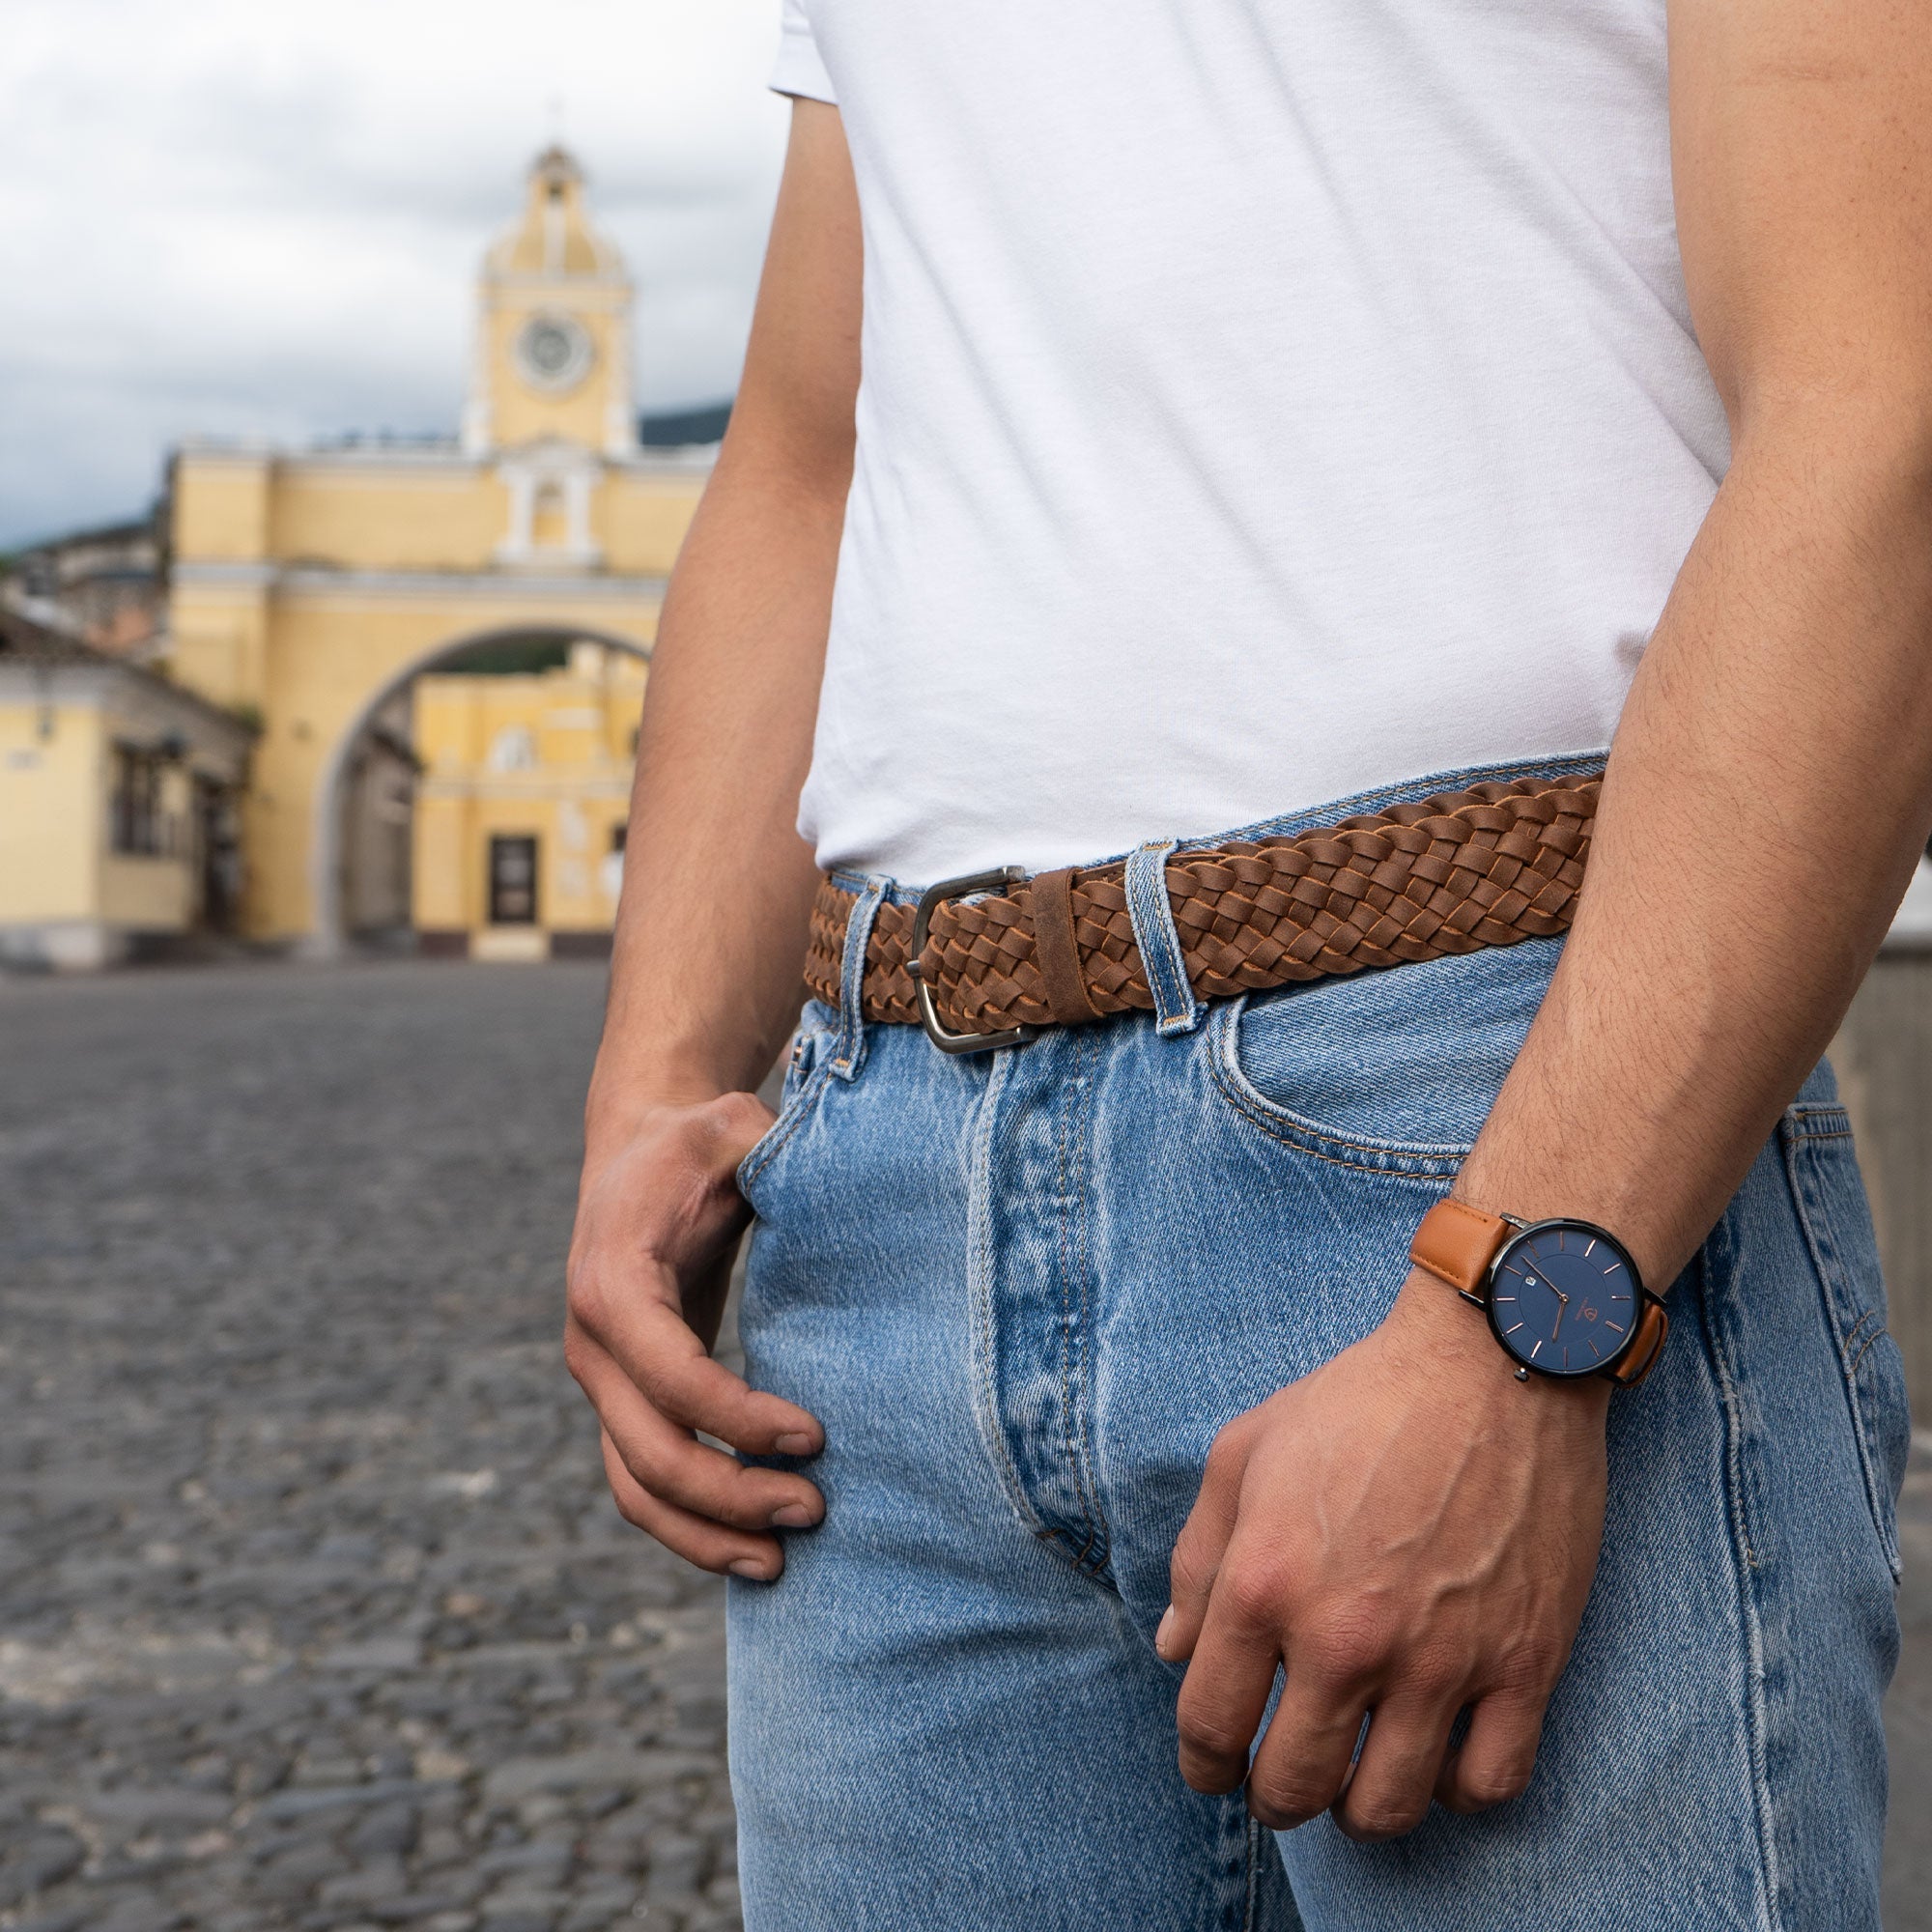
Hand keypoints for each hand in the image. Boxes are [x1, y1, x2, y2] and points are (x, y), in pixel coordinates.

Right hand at [564, 1093, 825, 1580]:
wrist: (640, 1150)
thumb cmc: (698, 1143)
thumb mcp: (734, 1129)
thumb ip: (771, 1151)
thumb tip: (832, 1179)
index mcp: (615, 1282)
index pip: (670, 1376)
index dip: (738, 1419)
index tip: (815, 1437)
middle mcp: (593, 1343)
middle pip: (649, 1453)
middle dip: (730, 1494)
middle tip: (816, 1509)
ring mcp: (601, 1380)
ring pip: (635, 1489)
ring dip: (705, 1534)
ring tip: (783, 1563)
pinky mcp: (622, 1400)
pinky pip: (641, 1484)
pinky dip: (688, 1527)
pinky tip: (752, 1550)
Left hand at [1158, 1271, 1608, 1839]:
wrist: (1496, 1364)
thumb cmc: (1359, 1400)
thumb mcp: (1244, 1453)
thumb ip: (1197, 1559)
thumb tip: (1174, 1650)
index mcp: (1263, 1581)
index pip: (1209, 1724)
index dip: (1202, 1762)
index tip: (1213, 1766)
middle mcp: (1345, 1635)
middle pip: (1292, 1785)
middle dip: (1273, 1796)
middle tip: (1280, 1780)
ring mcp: (1441, 1657)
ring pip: (1387, 1807)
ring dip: (1358, 1808)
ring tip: (1353, 1779)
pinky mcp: (1525, 1663)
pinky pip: (1487, 1784)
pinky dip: (1454, 1791)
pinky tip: (1436, 1758)